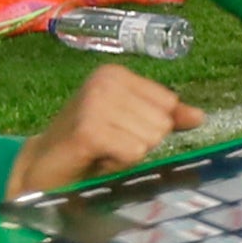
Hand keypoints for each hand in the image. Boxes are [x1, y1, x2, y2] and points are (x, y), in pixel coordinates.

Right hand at [11, 65, 192, 196]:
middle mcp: (105, 81)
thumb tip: (200, 116)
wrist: (42, 168)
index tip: (117, 131)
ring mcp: (95, 103)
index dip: (148, 126)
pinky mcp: (89, 130)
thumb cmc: (88, 146)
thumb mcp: (129, 125)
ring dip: (127, 154)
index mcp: (115, 74)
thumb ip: (164, 118)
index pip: (168, 102)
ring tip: (100, 151)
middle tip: (107, 144)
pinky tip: (95, 158)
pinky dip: (118, 163)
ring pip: (150, 139)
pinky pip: (134, 152)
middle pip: (162, 122)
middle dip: (139, 143)